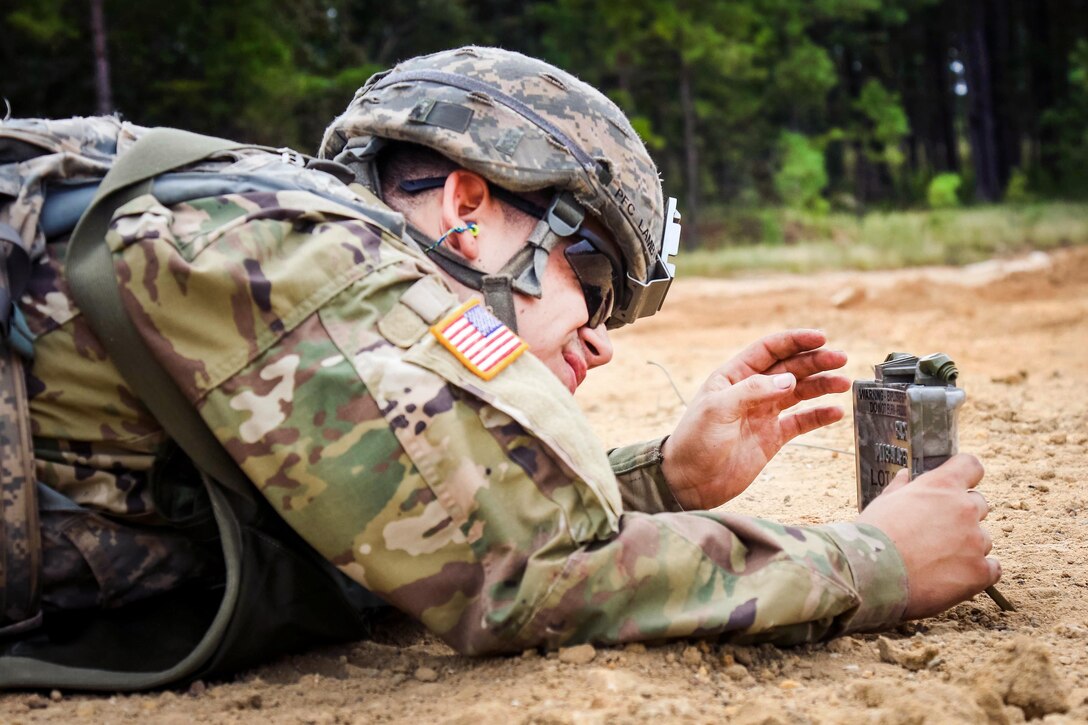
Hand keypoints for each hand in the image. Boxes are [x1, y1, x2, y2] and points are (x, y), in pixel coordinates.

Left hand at [661, 329, 849, 509]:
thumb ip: (753, 391)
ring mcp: (763, 413)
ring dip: (821, 385)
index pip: (769, 350)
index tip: (821, 338)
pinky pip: (800, 422)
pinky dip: (818, 416)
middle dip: (815, 361)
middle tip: (841, 358)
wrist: (689, 481)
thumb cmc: (694, 442)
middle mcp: (751, 391)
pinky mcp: (772, 437)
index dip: (795, 341)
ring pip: (799, 392)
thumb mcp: (718, 409)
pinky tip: (835, 412)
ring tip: (843, 383)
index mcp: (733, 377)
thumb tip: (789, 379)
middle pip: (789, 368)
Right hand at [858, 454, 999, 618]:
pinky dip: (977, 572)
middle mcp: (964, 509)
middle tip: (937, 531)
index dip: (965, 474)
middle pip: (979, 504)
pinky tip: (954, 577)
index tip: (958, 484)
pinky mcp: (979, 571)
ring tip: (937, 561)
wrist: (871, 573)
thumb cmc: (874, 536)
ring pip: (983, 539)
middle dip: (962, 515)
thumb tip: (905, 475)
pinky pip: (992, 569)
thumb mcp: (883, 503)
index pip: (970, 466)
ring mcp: (975, 541)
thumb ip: (901, 488)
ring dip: (967, 546)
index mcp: (941, 486)